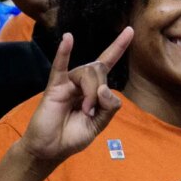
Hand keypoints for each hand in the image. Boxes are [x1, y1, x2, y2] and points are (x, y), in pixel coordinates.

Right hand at [17, 30, 132, 169]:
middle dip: (100, 92)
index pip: (108, 62)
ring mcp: (68, 83)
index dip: (119, 47)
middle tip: (90, 112)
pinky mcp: (54, 88)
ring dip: (90, 93)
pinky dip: (64, 53)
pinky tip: (68, 39)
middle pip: (99, 71)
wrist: (50, 149)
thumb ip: (109, 107)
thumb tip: (105, 88)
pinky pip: (59, 67)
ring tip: (84, 110)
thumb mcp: (99, 124)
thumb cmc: (73, 136)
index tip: (130, 30)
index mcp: (94, 89)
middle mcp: (82, 82)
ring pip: (87, 73)